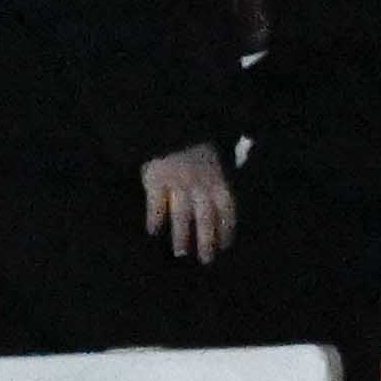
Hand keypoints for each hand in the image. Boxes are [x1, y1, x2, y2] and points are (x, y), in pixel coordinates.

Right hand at [139, 145, 237, 270]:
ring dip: (182, 235)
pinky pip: (156, 203)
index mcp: (216, 176)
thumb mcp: (213, 151)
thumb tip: (225, 196)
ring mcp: (176, 182)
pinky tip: (153, 231)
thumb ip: (219, 172)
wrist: (166, 120)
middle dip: (207, 240)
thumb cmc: (191, 139)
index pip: (225, 207)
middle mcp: (198, 182)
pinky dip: (155, 218)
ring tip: (181, 252)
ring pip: (182, 214)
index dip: (226, 228)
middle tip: (206, 260)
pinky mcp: (155, 179)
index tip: (225, 245)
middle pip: (205, 216)